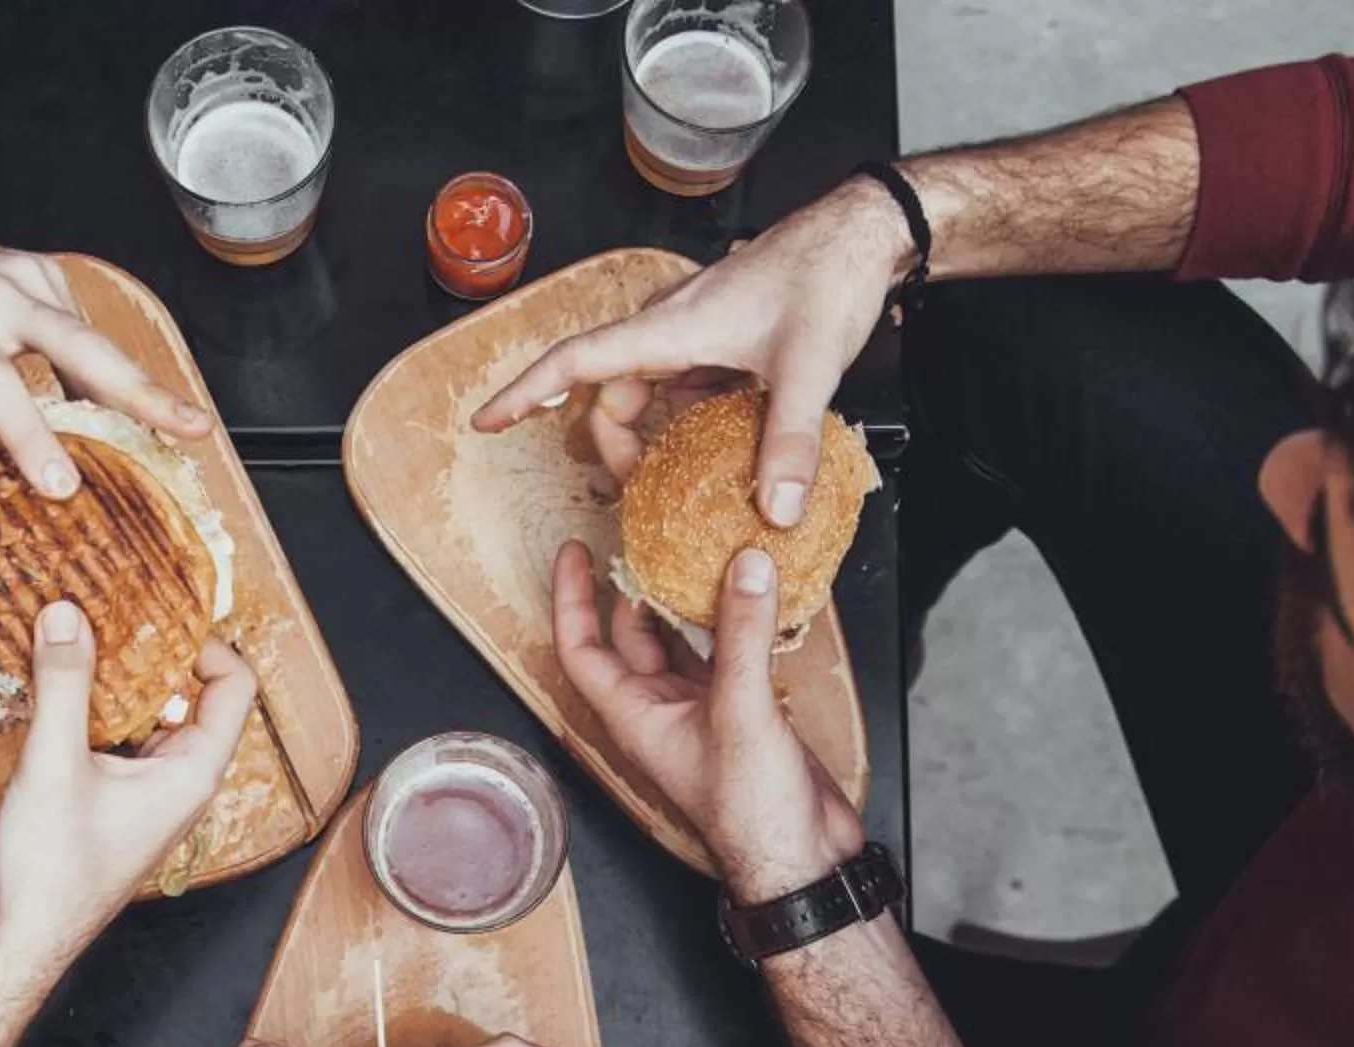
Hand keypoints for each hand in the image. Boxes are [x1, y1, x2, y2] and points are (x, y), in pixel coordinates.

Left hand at [0, 230, 208, 497]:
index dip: (30, 437)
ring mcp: (27, 277)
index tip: (61, 485)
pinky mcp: (45, 274)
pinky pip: (82, 325)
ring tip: (180, 424)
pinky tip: (115, 392)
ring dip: (136, 384)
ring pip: (93, 337)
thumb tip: (8, 488)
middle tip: (188, 426)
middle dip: (140, 392)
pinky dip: (100, 364)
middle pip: (80, 346)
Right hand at [0, 606, 255, 957]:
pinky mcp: (112, 797)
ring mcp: (146, 790)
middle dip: (154, 651)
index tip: (160, 612)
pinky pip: (117, 736)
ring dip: (119, 678)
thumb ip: (63, 684)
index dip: (207, 641)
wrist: (20, 935)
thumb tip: (67, 615)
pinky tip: (57, 686)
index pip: (235, 686)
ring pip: (148, 715)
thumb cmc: (52, 873)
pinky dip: (95, 706)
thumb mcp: (56, 764)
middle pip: (190, 694)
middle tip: (113, 613)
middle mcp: (179, 780)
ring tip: (81, 638)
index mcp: (192, 773)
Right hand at [471, 177, 914, 522]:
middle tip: (638, 491)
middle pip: (612, 393)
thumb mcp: (808, 366)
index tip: (488, 420)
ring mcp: (699, 332)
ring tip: (678, 479)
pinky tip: (721, 448)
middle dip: (615, 446)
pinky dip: (690, 422)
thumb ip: (788, 442)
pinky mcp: (726, 339)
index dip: (525, 392)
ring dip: (655, 437)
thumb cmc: (828, 273)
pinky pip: (688, 388)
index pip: (575, 360)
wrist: (865, 231)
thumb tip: (775, 508)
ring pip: (651, 394)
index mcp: (671, 327)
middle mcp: (674, 327)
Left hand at [549, 540, 863, 902]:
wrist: (801, 858)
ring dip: (691, 598)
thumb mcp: (741, 712)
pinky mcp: (743, 710)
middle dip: (637, 585)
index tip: (574, 552)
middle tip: (650, 536)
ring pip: (683, 640)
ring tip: (703, 548)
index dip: (572, 599)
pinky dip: (738, 619)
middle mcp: (660, 710)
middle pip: (633, 635)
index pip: (582, 648)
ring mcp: (701, 709)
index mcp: (635, 716)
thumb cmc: (752, 814)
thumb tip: (744, 569)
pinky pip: (728, 651)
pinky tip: (756, 589)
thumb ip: (741, 635)